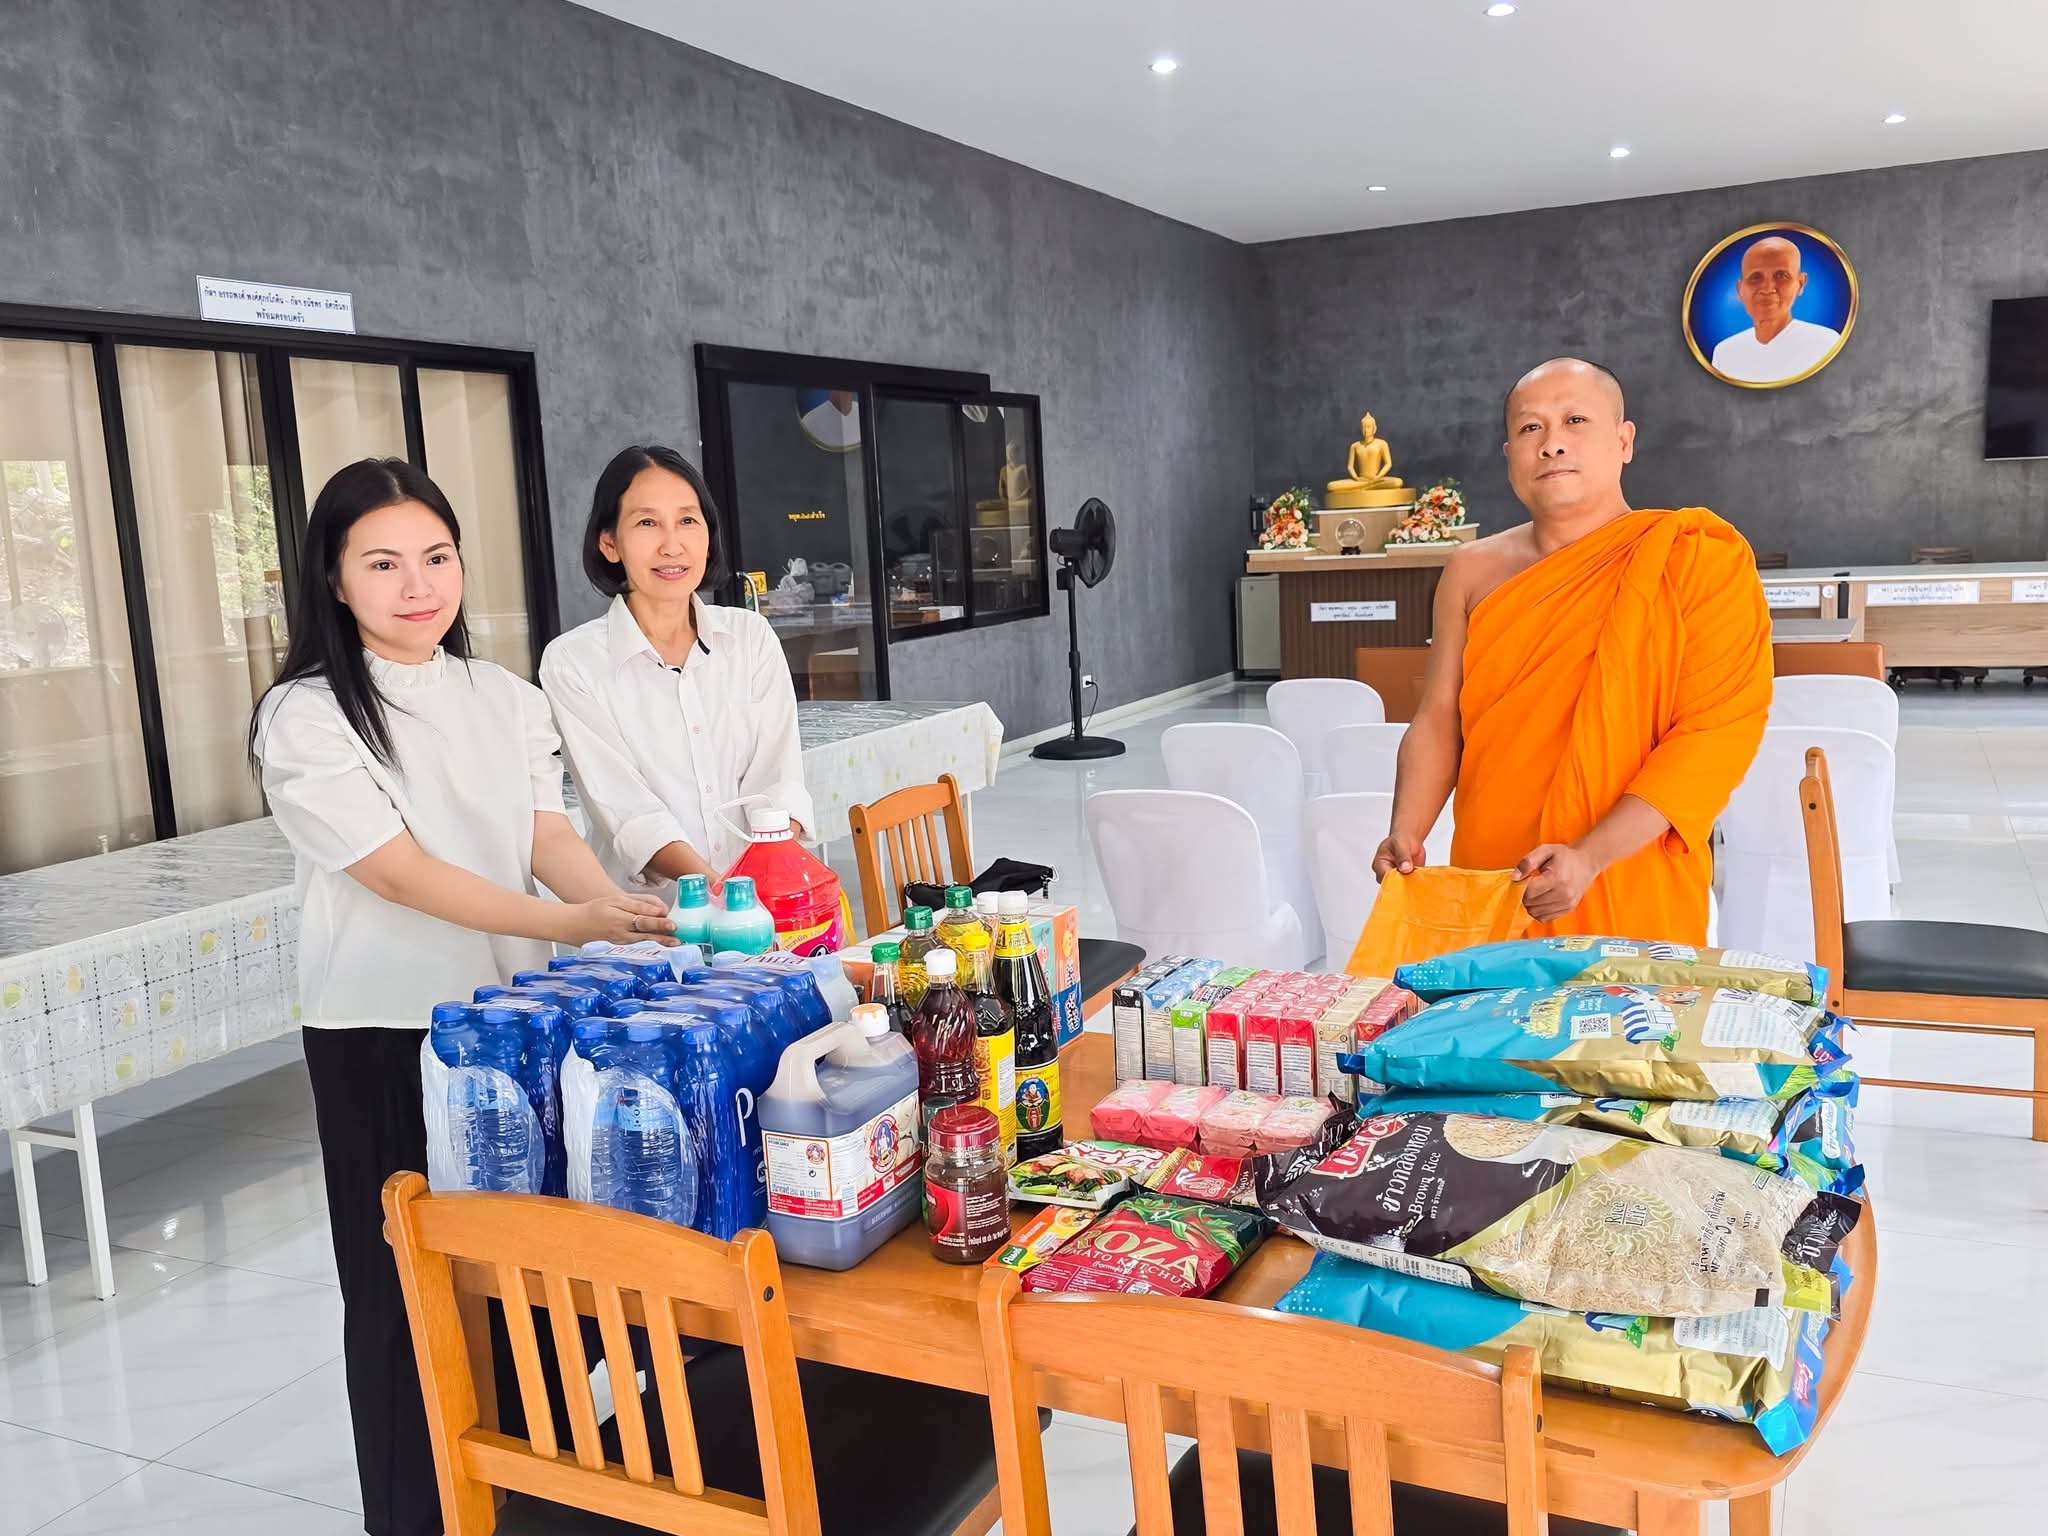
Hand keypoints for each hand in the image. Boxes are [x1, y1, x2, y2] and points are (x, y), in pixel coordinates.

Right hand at [562, 894, 678, 947]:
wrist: (575, 925)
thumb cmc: (596, 910)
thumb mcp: (616, 900)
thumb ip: (638, 904)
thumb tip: (659, 909)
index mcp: (620, 919)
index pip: (643, 920)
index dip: (658, 922)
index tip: (671, 921)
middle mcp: (621, 934)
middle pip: (646, 935)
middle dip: (663, 935)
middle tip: (677, 935)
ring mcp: (620, 944)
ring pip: (644, 944)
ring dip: (660, 944)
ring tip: (675, 943)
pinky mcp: (619, 949)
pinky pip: (638, 948)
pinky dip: (651, 948)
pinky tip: (662, 948)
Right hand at [1372, 830, 1427, 881]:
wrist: (1410, 839)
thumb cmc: (1401, 839)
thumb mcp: (1401, 844)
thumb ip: (1403, 856)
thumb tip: (1405, 868)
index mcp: (1379, 864)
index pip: (1384, 876)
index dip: (1394, 879)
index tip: (1405, 878)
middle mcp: (1386, 873)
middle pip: (1392, 884)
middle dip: (1402, 884)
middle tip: (1412, 879)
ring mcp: (1396, 877)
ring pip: (1401, 887)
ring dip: (1410, 884)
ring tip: (1417, 878)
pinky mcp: (1406, 880)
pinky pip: (1410, 885)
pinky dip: (1415, 883)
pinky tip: (1421, 880)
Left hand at [1515, 843, 1599, 922]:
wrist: (1586, 862)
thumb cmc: (1564, 856)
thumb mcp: (1545, 850)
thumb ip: (1527, 862)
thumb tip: (1514, 877)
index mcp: (1557, 878)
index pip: (1529, 892)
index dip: (1520, 888)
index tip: (1522, 880)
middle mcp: (1563, 894)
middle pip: (1531, 904)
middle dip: (1524, 896)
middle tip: (1528, 885)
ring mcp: (1567, 903)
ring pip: (1536, 913)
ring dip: (1530, 904)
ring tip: (1535, 892)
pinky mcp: (1568, 909)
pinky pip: (1544, 918)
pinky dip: (1538, 911)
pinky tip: (1540, 899)